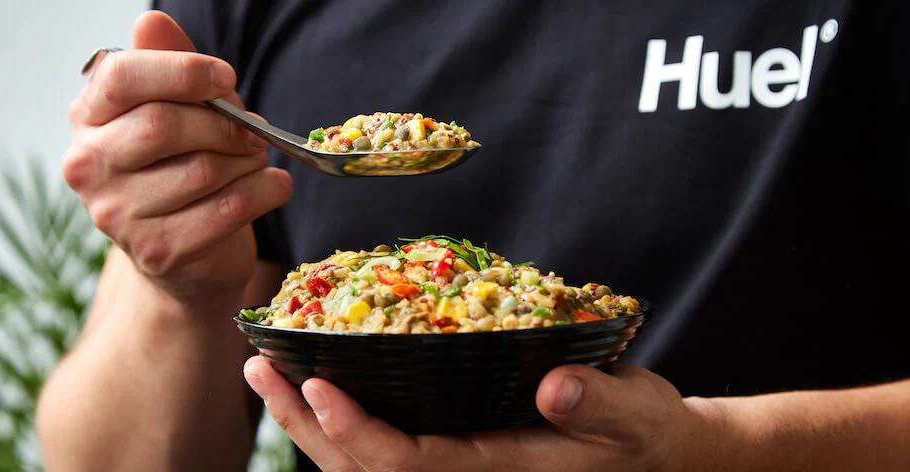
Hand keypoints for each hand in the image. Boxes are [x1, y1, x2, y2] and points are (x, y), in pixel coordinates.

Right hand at [62, 11, 290, 303]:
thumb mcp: (178, 112)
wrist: (185, 258)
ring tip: (256, 160)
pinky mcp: (158, 251)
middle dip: (226, 123)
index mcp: (89, 118)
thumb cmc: (182, 169)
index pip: (122, 78)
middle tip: (254, 129)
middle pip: (165, 125)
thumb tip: (153, 22)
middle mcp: (89, 166)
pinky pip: (229, 209)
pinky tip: (274, 186)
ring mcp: (118, 215)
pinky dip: (266, 191)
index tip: (226, 78)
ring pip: (204, 169)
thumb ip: (169, 67)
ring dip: (249, 161)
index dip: (182, 71)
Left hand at [244, 356, 716, 470]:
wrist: (649, 452)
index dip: (357, 433)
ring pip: (363, 458)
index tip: (318, 385)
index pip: (407, 466)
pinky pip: (385, 439)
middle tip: (261, 365)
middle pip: (364, 467)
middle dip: (307, 423)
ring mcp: (455, 463)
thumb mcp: (636, 415)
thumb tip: (557, 390)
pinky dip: (344, 412)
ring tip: (268, 367)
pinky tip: (317, 377)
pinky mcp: (453, 445)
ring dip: (310, 418)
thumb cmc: (641, 435)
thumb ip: (600, 405)